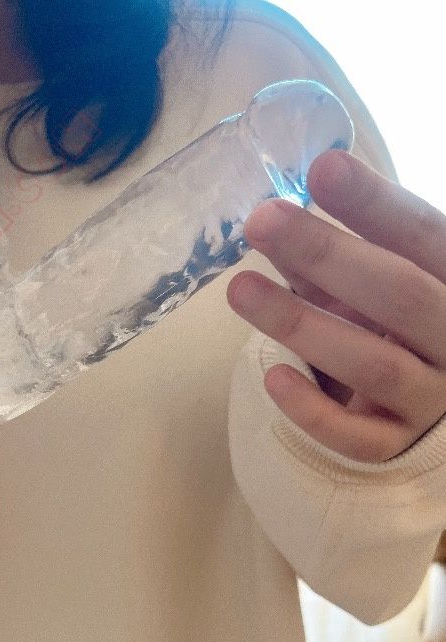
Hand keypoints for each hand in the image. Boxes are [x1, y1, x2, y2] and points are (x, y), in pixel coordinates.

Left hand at [226, 149, 445, 462]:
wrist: (428, 407)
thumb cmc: (396, 330)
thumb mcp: (375, 286)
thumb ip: (335, 258)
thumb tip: (276, 218)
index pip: (425, 237)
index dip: (375, 203)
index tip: (322, 168)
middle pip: (399, 294)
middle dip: (328, 253)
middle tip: (262, 221)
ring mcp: (430, 399)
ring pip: (373, 364)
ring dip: (302, 325)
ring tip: (240, 289)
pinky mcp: (398, 447)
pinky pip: (358, 437)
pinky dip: (314, 410)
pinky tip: (275, 377)